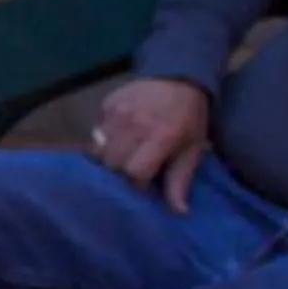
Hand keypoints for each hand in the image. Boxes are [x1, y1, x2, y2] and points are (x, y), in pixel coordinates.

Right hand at [95, 75, 211, 211]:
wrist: (178, 76)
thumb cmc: (189, 118)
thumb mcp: (192, 149)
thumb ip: (180, 180)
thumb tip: (179, 212)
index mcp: (161, 137)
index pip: (134, 172)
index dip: (138, 182)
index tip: (145, 181)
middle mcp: (135, 124)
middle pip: (112, 164)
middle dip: (121, 171)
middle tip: (134, 167)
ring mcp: (117, 112)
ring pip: (98, 150)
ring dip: (109, 157)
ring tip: (123, 154)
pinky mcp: (106, 105)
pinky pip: (95, 133)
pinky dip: (104, 140)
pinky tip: (119, 136)